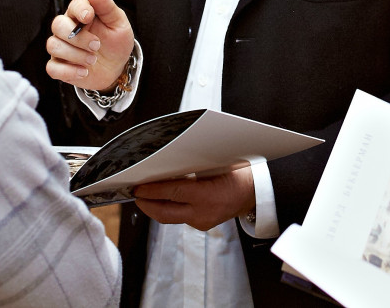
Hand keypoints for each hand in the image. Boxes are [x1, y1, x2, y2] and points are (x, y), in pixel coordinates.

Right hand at [46, 0, 134, 90]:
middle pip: (57, 25)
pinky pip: (52, 68)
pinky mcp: (59, 66)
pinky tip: (84, 71)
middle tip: (96, 45)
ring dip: (75, 54)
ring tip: (93, 59)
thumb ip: (107, 8)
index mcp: (81, 15)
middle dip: (78, 37)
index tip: (89, 16)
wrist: (116, 68)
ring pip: (53, 46)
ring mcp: (61, 48)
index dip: (80, 9)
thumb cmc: (115, 43)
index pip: (73, 5)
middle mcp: (67, 29)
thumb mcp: (118, 24)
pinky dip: (68, 71)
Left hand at [133, 166, 255, 231]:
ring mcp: (202, 221)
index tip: (138, 186)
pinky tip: (163, 199)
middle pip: (164, 213)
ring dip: (155, 207)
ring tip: (144, 196)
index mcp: (207, 195)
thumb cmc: (238, 174)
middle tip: (135, 194)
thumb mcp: (215, 165)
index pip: (172, 192)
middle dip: (146, 205)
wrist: (255, 192)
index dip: (152, 190)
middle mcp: (203, 213)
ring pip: (170, 217)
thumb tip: (165, 167)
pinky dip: (169, 208)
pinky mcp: (202, 224)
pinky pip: (179, 217)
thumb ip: (190, 169)